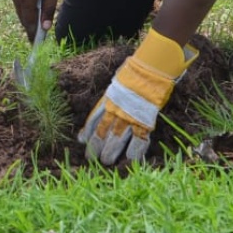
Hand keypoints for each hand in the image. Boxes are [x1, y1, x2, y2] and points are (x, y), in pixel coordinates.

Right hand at [9, 0, 59, 39]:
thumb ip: (49, 8)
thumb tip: (46, 27)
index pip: (29, 22)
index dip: (33, 35)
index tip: (37, 46)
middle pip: (23, 19)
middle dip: (31, 29)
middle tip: (39, 40)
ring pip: (20, 12)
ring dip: (28, 19)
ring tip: (39, 27)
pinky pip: (19, 4)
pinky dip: (26, 10)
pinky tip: (34, 11)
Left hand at [79, 29, 197, 164]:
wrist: (150, 70)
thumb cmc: (135, 72)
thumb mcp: (118, 82)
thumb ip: (111, 94)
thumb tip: (109, 99)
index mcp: (107, 100)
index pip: (93, 120)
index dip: (87, 132)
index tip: (82, 141)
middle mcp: (115, 111)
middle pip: (101, 133)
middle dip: (95, 147)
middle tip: (92, 158)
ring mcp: (128, 118)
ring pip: (115, 141)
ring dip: (110, 153)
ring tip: (106, 162)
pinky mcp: (143, 123)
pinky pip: (137, 143)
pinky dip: (134, 153)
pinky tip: (130, 160)